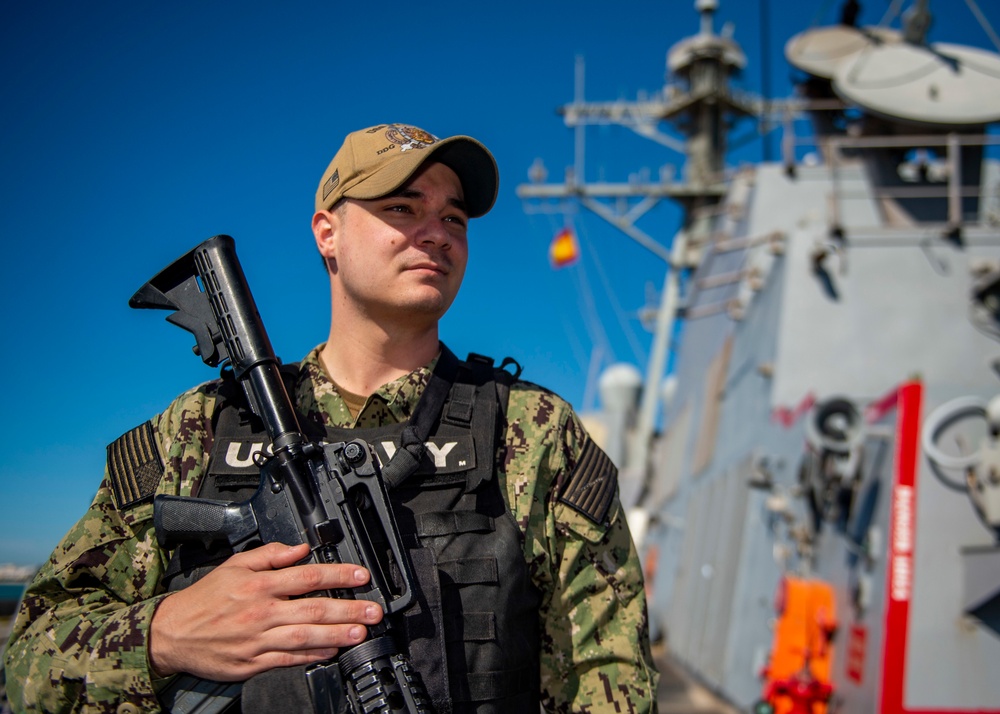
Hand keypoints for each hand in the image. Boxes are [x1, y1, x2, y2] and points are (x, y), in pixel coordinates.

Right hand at [149, 542, 382, 680]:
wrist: (172, 633)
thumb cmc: (204, 599)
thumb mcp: (234, 565)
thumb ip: (270, 554)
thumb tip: (300, 549)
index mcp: (259, 584)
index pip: (306, 577)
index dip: (337, 575)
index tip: (361, 576)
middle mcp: (261, 612)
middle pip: (313, 609)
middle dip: (348, 609)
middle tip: (373, 611)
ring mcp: (258, 639)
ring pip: (305, 636)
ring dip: (336, 634)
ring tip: (359, 632)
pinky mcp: (253, 663)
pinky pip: (288, 658)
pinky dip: (311, 655)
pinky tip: (330, 651)